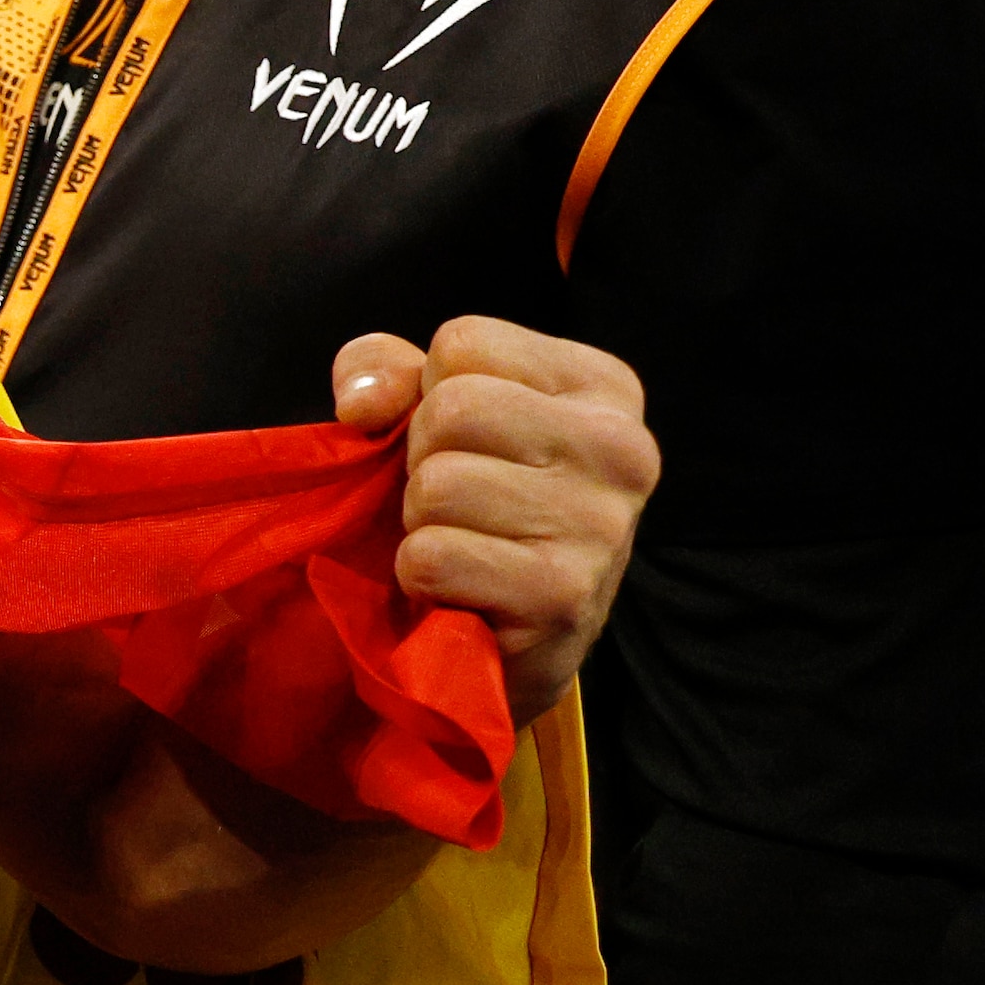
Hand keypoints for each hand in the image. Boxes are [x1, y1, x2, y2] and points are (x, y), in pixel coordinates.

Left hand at [331, 317, 654, 715]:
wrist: (507, 639)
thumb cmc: (469, 505)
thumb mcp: (429, 414)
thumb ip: (386, 371)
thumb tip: (362, 401)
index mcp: (603, 386)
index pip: (463, 344)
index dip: (426, 396)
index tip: (461, 443)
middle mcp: (623, 447)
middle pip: (452, 409)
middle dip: (421, 460)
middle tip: (456, 503)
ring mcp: (602, 524)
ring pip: (439, 484)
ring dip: (422, 522)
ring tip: (464, 544)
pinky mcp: (564, 595)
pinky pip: (432, 556)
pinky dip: (422, 576)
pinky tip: (463, 588)